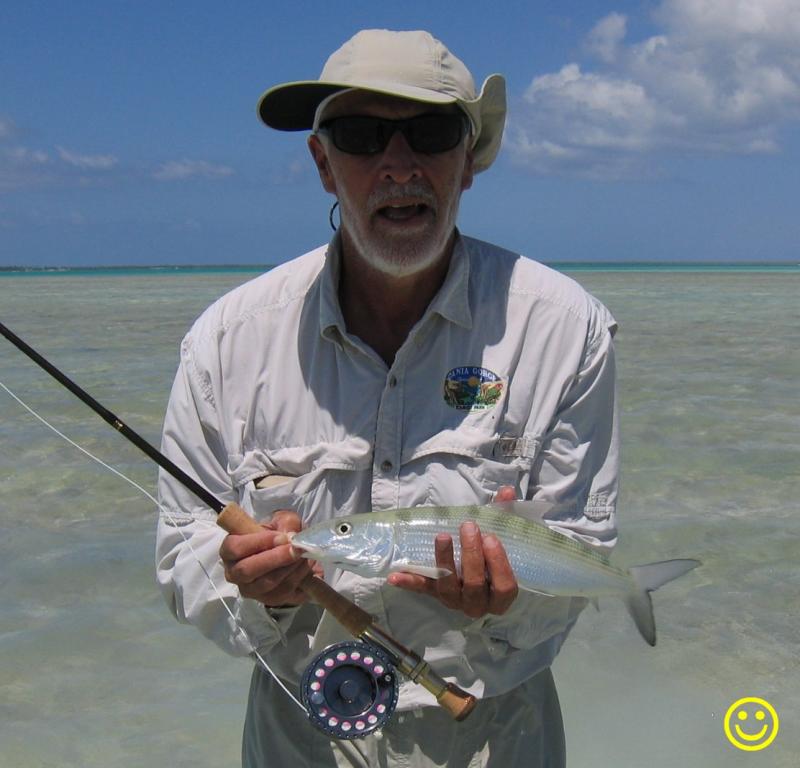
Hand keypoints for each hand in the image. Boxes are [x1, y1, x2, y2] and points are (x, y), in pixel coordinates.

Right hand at [219, 509, 319, 606]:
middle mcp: (235, 573)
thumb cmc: (279, 535)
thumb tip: (290, 536)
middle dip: (274, 558)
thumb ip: (286, 523)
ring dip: (289, 567)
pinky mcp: (268, 600)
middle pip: (247, 570)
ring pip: (267, 582)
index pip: (234, 548)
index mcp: (230, 550)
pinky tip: (304, 565)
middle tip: (295, 549)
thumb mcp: (282, 520)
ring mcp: (250, 590)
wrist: (292, 555)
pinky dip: (298, 577)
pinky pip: (283, 591)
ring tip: (302, 554)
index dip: (258, 542)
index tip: (281, 537)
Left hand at [386, 486, 518, 617]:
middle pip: (475, 586)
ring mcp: (454, 601)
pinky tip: (394, 577)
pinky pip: (422, 589)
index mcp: (500, 595)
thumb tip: (507, 491)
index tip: (491, 537)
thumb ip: (504, 515)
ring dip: (444, 562)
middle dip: (471, 556)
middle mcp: (477, 604)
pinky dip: (409, 583)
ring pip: (448, 589)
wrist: (474, 571)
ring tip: (442, 536)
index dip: (498, 564)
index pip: (504, 587)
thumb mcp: (501, 535)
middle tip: (468, 527)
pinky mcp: (434, 594)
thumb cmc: (492, 553)